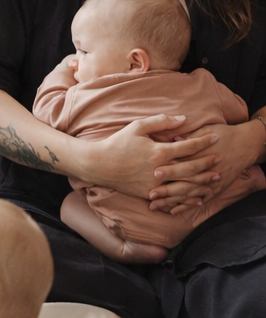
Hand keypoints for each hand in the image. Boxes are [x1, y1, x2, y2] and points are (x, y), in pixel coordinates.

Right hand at [83, 116, 219, 202]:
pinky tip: (197, 198)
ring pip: (184, 184)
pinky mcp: (149, 193)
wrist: (99, 165)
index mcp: (158, 151)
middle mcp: (159, 169)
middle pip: (190, 167)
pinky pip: (172, 197)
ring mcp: (154, 184)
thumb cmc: (118, 143)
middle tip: (220, 158)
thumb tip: (184, 119)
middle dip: (207, 162)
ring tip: (214, 178)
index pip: (187, 146)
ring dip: (202, 181)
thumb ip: (162, 122)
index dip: (203, 142)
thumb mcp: (138, 126)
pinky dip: (186, 198)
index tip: (215, 138)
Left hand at [149, 119, 261, 214]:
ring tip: (155, 206)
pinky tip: (173, 211)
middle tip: (150, 195)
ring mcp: (211, 182)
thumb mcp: (206, 130)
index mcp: (200, 155)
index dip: (167, 169)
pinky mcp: (215, 189)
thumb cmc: (223, 134)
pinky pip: (199, 200)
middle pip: (183, 182)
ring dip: (171, 201)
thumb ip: (188, 136)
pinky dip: (186, 206)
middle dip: (166, 190)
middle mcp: (205, 171)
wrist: (246, 144)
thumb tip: (171, 138)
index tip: (152, 174)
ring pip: (188, 194)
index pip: (181, 163)